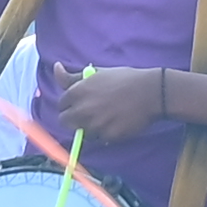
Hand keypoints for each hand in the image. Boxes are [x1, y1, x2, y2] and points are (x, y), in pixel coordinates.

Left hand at [49, 61, 170, 142]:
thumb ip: (72, 76)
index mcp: (77, 92)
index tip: (81, 103)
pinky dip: (105, 134)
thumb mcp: (96, 74)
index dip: (70, 104)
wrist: (151, 92)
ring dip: (89, 127)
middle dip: (74, 118)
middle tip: (89, 113)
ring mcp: (94, 124)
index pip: (61, 104)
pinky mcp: (108, 136)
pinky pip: (100, 139)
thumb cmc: (124, 79)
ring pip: (82, 132)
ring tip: (104, 118)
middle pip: (65, 121)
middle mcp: (82, 110)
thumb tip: (56, 67)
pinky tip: (115, 123)